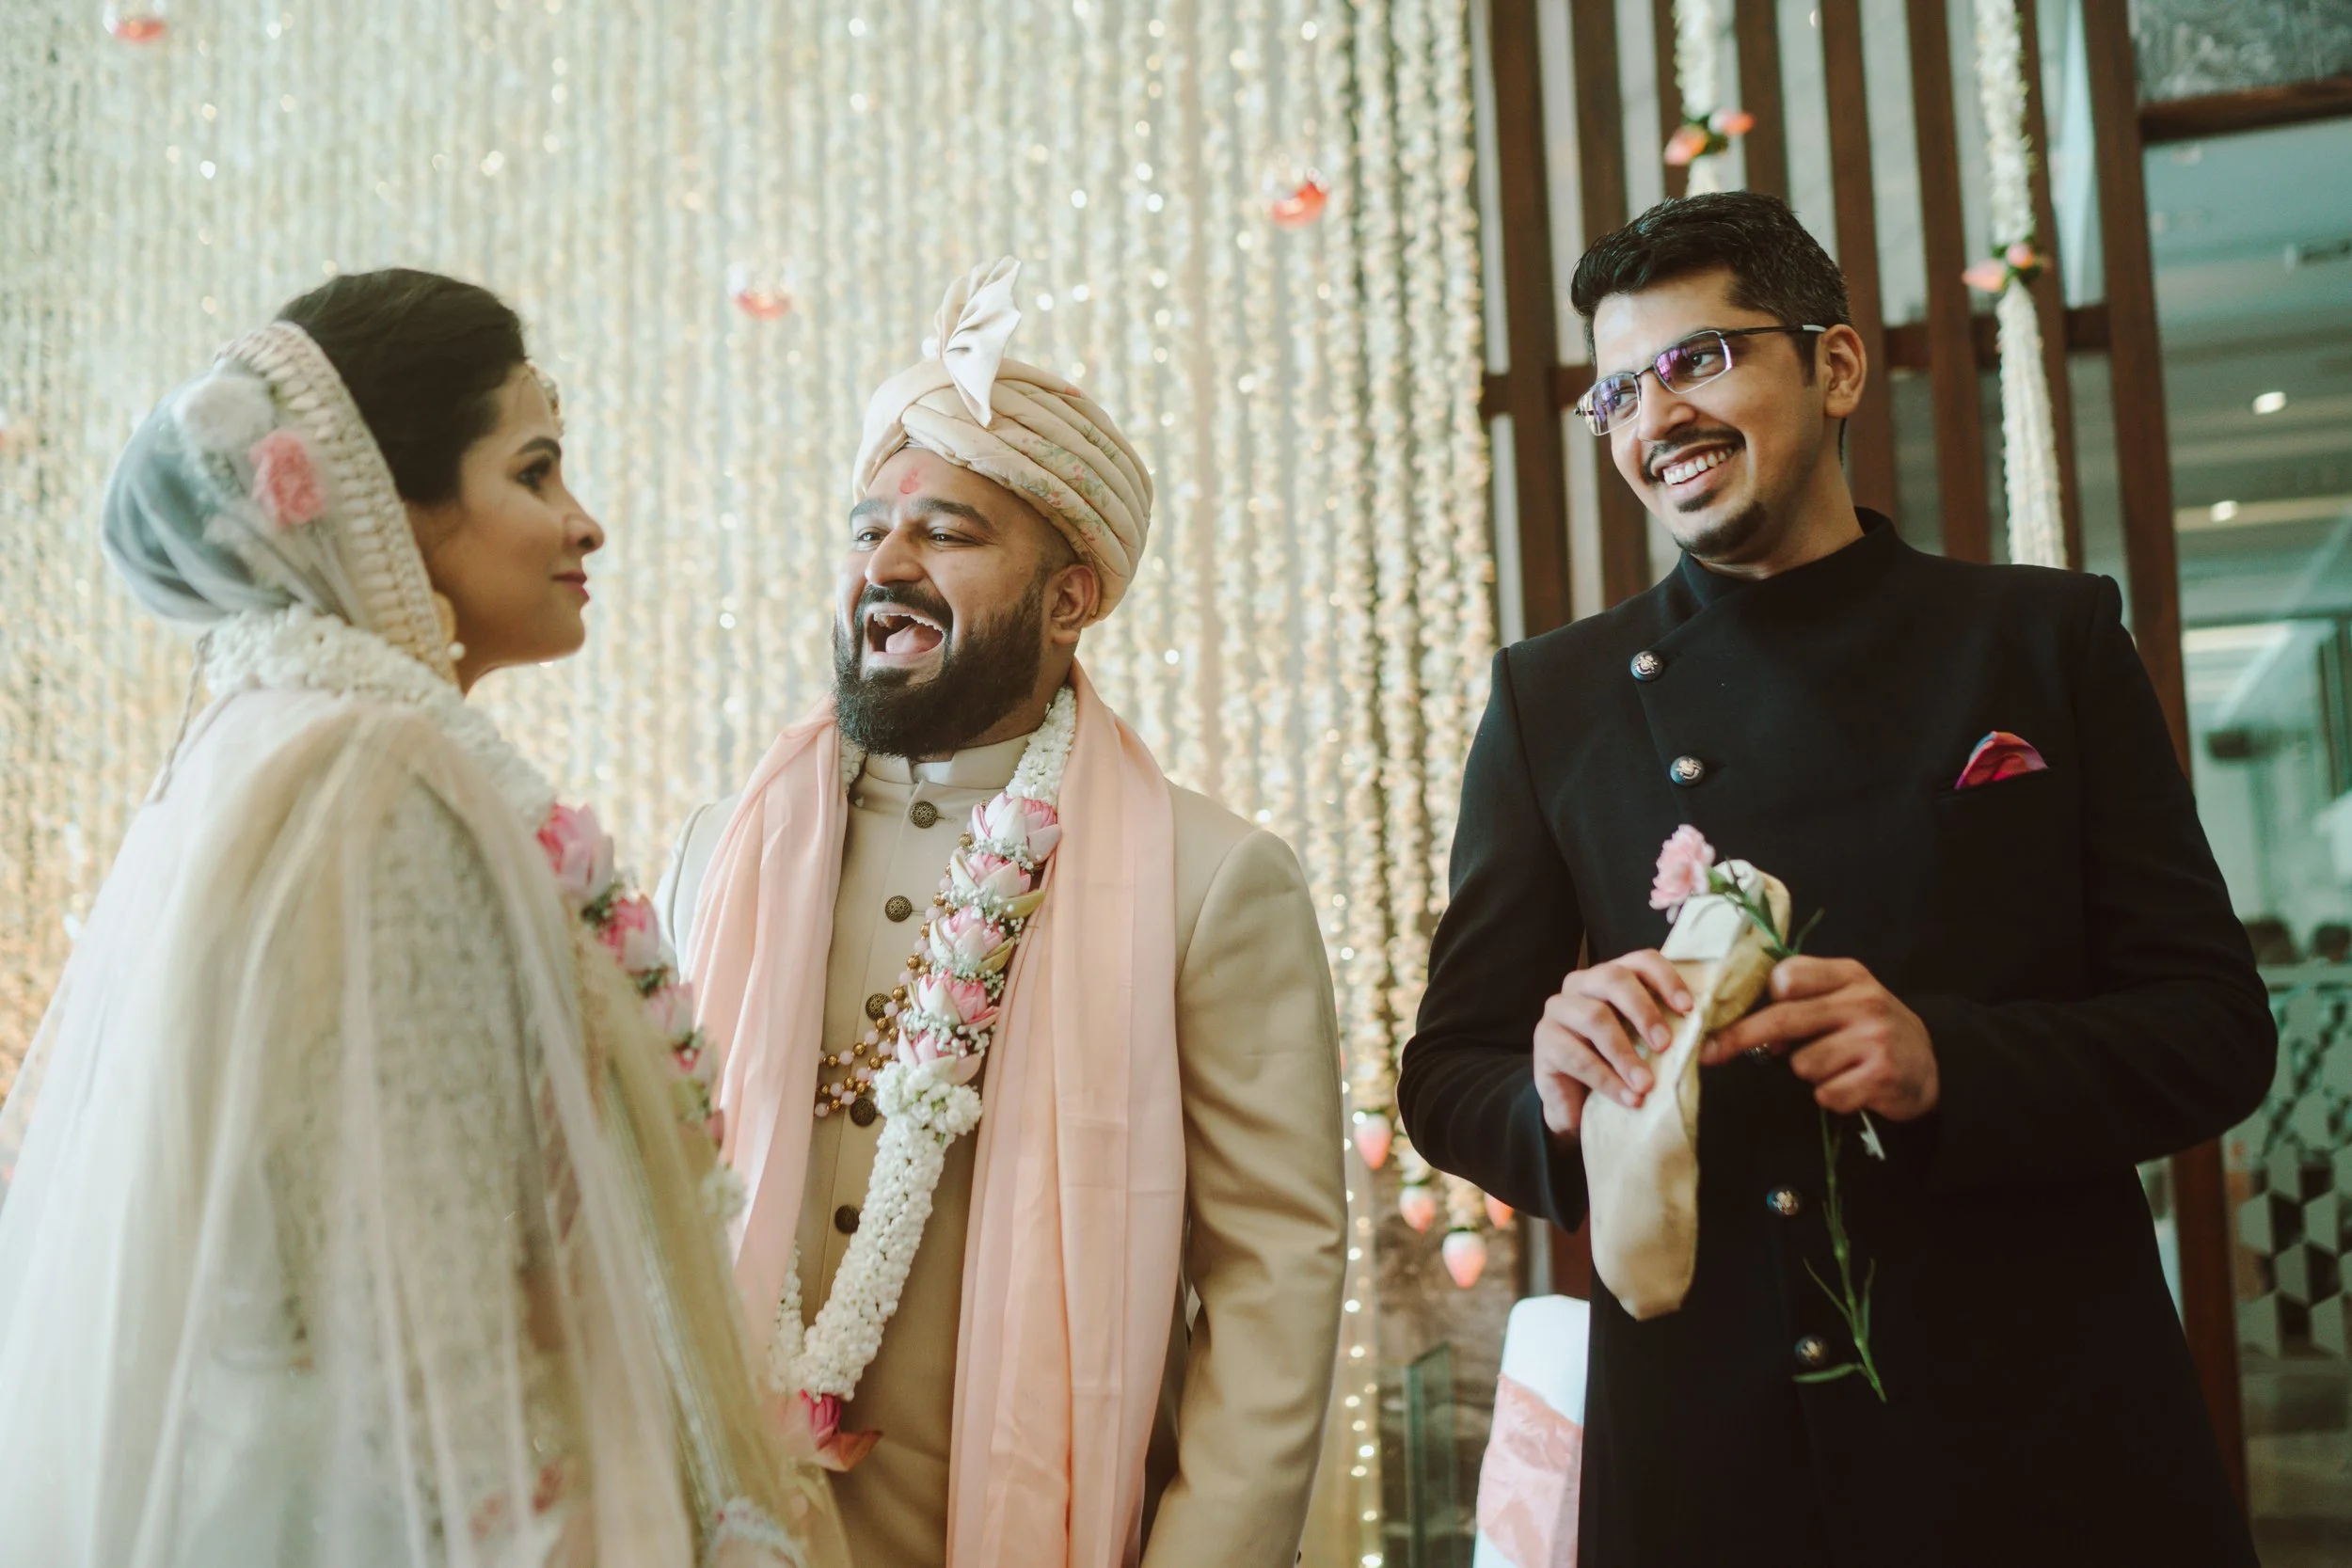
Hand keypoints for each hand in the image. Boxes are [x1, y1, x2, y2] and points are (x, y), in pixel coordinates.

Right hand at [1532, 950, 1691, 1136]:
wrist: (1578, 1104)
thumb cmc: (1617, 1065)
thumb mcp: (1645, 1045)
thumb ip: (1667, 1032)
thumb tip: (1706, 1033)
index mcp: (1611, 976)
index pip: (1640, 961)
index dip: (1665, 979)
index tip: (1688, 1008)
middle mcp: (1581, 984)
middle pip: (1613, 979)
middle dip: (1644, 1012)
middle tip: (1666, 1045)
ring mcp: (1558, 1010)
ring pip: (1594, 1017)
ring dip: (1625, 1054)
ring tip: (1646, 1084)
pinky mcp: (1544, 1041)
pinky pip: (1576, 1056)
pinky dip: (1607, 1080)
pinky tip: (1629, 1099)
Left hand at [1705, 956, 1938, 1120]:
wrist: (1932, 1064)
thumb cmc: (1871, 1029)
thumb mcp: (1846, 997)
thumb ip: (1802, 1001)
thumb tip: (1746, 1027)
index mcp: (1848, 975)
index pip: (1787, 976)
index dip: (1760, 998)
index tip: (1738, 1014)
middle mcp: (1862, 1002)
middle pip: (1782, 1020)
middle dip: (1738, 1038)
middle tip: (1708, 1052)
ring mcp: (1873, 1039)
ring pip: (1802, 1064)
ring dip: (1809, 1072)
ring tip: (1837, 1066)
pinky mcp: (1879, 1077)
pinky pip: (1826, 1094)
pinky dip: (1831, 1095)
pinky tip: (1852, 1085)